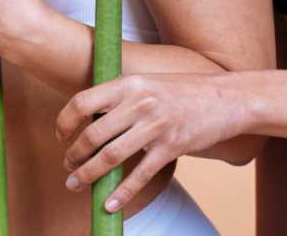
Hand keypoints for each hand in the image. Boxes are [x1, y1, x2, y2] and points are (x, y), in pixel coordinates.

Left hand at [56, 73, 242, 213]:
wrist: (226, 98)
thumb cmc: (182, 90)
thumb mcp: (146, 82)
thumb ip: (121, 97)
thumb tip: (93, 118)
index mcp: (128, 84)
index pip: (83, 101)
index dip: (65, 121)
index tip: (60, 136)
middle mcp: (138, 103)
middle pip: (94, 134)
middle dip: (75, 155)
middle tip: (67, 167)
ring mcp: (155, 126)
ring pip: (112, 156)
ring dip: (90, 173)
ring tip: (76, 184)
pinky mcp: (172, 147)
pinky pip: (141, 174)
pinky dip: (123, 192)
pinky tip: (110, 203)